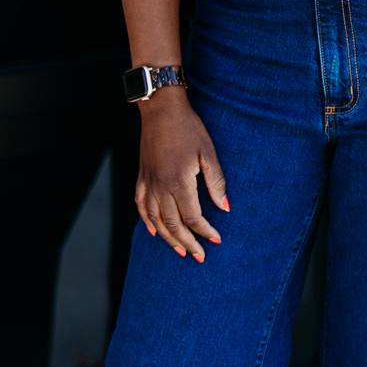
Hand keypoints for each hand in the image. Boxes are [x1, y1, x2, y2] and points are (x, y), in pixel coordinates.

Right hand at [135, 90, 230, 263]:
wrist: (161, 110)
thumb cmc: (188, 128)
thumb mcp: (208, 153)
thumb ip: (216, 182)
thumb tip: (225, 208)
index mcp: (179, 182)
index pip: (193, 217)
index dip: (205, 231)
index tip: (217, 239)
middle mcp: (160, 187)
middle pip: (173, 224)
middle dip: (188, 243)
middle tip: (199, 256)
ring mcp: (148, 183)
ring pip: (155, 220)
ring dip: (168, 238)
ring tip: (180, 250)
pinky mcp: (141, 177)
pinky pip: (140, 206)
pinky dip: (146, 221)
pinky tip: (153, 231)